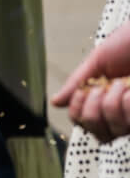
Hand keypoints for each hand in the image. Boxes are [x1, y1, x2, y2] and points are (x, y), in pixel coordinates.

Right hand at [54, 23, 129, 141]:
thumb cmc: (126, 45)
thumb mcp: (97, 61)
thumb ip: (76, 82)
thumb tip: (56, 102)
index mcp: (100, 98)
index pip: (81, 121)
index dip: (77, 111)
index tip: (82, 91)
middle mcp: (118, 111)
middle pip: (97, 132)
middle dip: (93, 110)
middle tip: (100, 88)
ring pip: (115, 130)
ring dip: (112, 104)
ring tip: (121, 84)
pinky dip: (127, 103)